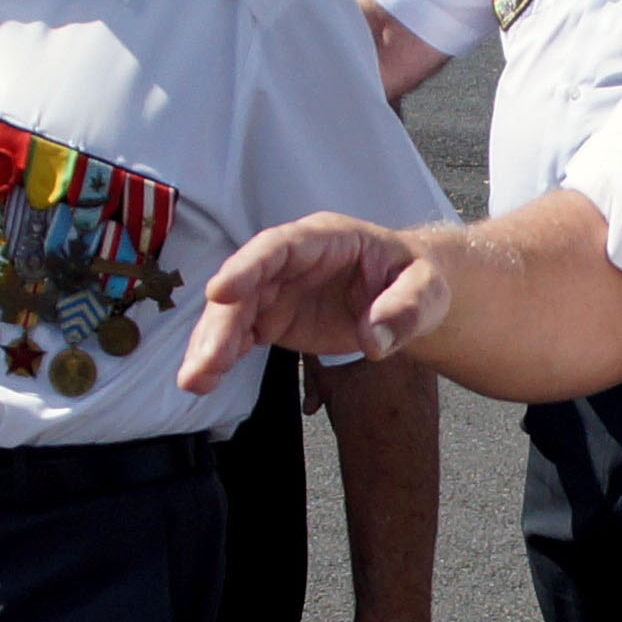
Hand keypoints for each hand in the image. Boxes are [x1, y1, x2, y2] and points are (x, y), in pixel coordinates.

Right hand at [186, 216, 435, 385]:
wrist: (409, 296)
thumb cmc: (417, 281)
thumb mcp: (427, 291)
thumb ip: (405, 309)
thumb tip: (374, 340)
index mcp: (326, 239)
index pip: (279, 246)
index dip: (247, 267)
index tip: (220, 292)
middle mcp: (291, 262)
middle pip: (246, 286)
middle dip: (220, 323)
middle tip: (203, 364)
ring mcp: (278, 289)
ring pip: (234, 313)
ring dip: (211, 345)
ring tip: (194, 381)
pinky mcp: (273, 317)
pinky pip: (240, 334)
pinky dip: (221, 356)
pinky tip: (205, 380)